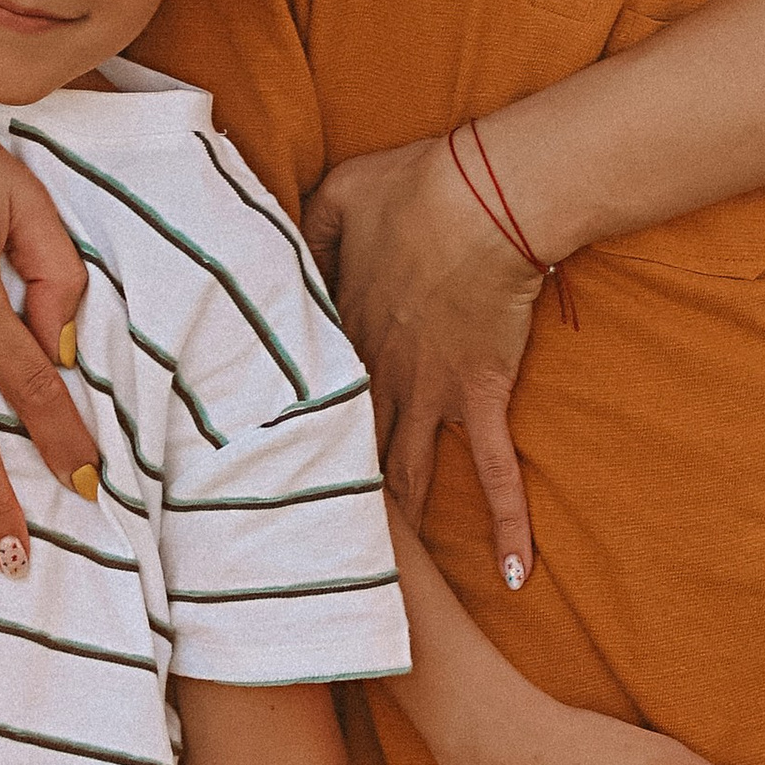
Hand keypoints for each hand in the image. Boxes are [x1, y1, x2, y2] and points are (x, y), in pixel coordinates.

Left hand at [306, 137, 543, 576]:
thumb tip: (280, 247)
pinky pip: (497, 472)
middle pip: (341, 446)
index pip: (301, 389)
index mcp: (340, 326)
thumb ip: (304, 224)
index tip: (250, 465)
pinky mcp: (481, 396)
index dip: (279, 425)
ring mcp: (430, 391)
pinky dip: (508, 523)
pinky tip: (514, 574)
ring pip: (404, 474)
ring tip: (379, 578)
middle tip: (295, 546)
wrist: (486, 197)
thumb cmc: (417, 185)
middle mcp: (377, 372)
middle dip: (320, 495)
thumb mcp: (338, 192)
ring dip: (396, 527)